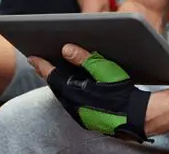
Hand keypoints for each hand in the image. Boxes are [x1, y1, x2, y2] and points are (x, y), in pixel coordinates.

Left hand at [29, 45, 152, 143]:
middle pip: (54, 85)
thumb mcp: (104, 68)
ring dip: (56, 81)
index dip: (41, 64)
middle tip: (38, 61)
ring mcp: (78, 113)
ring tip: (52, 69)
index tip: (32, 56)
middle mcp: (72, 105)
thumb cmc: (121, 91)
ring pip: (62, 94)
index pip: (51, 75)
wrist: (136, 115)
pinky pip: (70, 101)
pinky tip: (71, 83)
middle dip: (46, 71)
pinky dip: (67, 90)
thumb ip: (84, 58)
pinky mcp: (86, 118)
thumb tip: (65, 48)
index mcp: (74, 91)